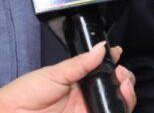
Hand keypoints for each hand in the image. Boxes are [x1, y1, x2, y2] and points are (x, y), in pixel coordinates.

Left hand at [0, 42, 135, 112]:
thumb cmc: (26, 93)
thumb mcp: (54, 73)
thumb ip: (80, 63)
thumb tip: (103, 47)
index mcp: (78, 81)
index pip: (103, 72)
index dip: (114, 64)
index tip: (118, 54)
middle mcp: (86, 98)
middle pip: (115, 90)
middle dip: (125, 79)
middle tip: (123, 75)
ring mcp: (87, 112)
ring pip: (116, 105)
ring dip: (127, 95)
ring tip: (125, 86)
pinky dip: (117, 109)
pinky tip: (121, 101)